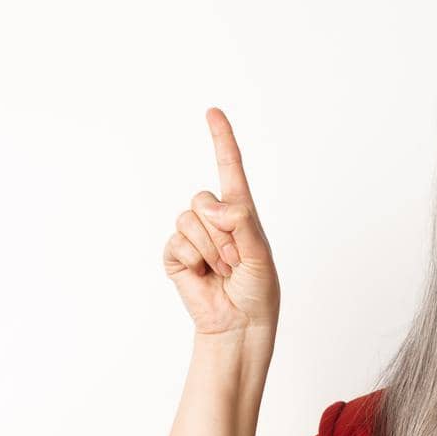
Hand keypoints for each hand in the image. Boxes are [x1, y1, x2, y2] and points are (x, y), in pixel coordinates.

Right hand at [161, 107, 280, 335]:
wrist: (240, 323)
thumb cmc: (257, 291)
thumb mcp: (260, 254)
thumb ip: (241, 223)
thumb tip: (212, 207)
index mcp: (241, 213)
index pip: (230, 169)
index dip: (221, 140)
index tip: (212, 112)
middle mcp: (215, 218)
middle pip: (204, 199)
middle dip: (223, 233)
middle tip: (236, 261)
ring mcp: (193, 236)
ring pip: (190, 220)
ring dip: (211, 250)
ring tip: (223, 270)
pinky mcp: (176, 254)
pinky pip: (177, 243)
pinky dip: (193, 261)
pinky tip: (204, 276)